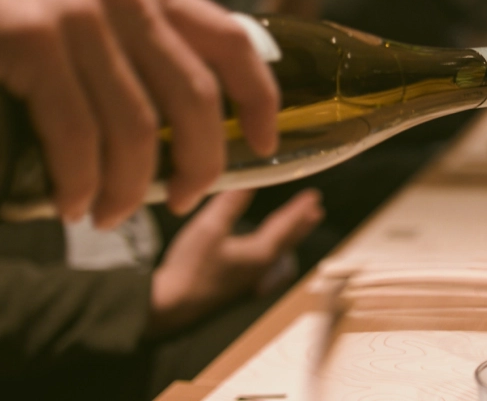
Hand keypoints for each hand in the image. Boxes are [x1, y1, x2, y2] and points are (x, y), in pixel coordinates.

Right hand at [0, 0, 279, 227]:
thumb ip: (133, 32)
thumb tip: (178, 102)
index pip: (233, 42)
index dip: (260, 100)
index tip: (266, 145)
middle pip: (195, 99)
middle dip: (199, 165)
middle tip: (182, 200)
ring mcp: (79, 14)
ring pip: (137, 129)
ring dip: (130, 189)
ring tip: (110, 215)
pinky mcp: (30, 39)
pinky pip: (76, 134)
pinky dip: (80, 182)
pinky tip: (72, 204)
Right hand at [148, 188, 323, 336]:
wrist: (171, 307)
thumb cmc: (191, 266)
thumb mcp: (210, 227)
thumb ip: (231, 202)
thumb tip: (251, 179)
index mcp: (260, 253)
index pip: (286, 226)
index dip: (299, 209)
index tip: (314, 196)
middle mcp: (262, 269)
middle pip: (288, 242)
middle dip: (301, 225)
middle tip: (316, 212)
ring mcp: (251, 281)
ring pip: (278, 254)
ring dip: (290, 239)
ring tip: (296, 230)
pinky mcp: (238, 288)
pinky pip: (266, 264)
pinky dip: (274, 251)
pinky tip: (265, 253)